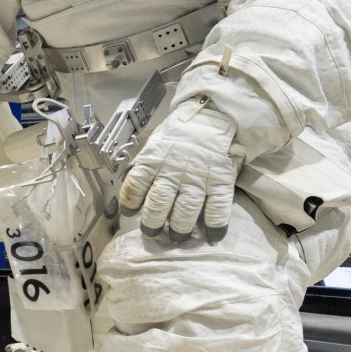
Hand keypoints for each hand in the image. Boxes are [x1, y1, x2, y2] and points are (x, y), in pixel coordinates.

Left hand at [119, 99, 239, 235]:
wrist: (212, 115)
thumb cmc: (179, 134)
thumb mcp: (155, 144)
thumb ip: (144, 165)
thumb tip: (131, 187)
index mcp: (153, 161)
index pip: (134, 187)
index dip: (130, 203)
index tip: (130, 212)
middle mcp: (173, 172)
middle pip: (158, 205)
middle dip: (152, 223)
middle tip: (152, 232)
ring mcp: (198, 178)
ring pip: (185, 211)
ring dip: (180, 228)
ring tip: (177, 236)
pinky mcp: (220, 182)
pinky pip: (217, 209)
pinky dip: (214, 226)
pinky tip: (211, 236)